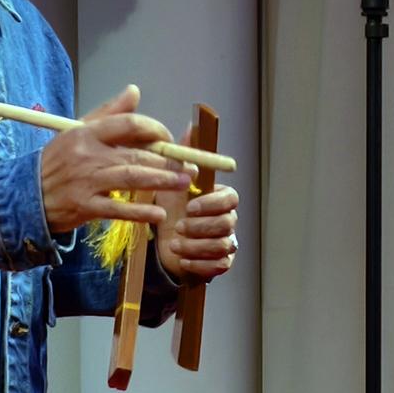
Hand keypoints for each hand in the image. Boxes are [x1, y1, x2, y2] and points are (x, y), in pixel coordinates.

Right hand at [37, 85, 192, 233]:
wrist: (24, 195)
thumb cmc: (56, 161)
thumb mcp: (77, 131)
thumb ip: (108, 112)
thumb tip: (135, 91)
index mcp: (86, 132)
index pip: (129, 124)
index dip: (155, 130)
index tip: (169, 139)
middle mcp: (87, 154)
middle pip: (136, 154)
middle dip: (167, 161)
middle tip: (189, 167)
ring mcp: (86, 181)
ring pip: (131, 178)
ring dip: (161, 181)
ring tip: (183, 183)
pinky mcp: (84, 207)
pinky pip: (117, 210)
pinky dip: (139, 212)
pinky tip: (158, 214)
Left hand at [154, 127, 238, 282]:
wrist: (162, 240)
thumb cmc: (170, 207)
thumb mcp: (171, 179)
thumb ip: (183, 154)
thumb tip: (191, 126)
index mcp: (220, 198)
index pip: (231, 198)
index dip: (212, 204)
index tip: (190, 206)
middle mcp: (228, 220)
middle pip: (227, 224)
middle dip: (200, 227)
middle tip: (179, 227)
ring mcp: (226, 242)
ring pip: (222, 246)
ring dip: (196, 246)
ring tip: (176, 244)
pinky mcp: (220, 263)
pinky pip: (219, 266)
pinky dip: (199, 264)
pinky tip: (183, 259)